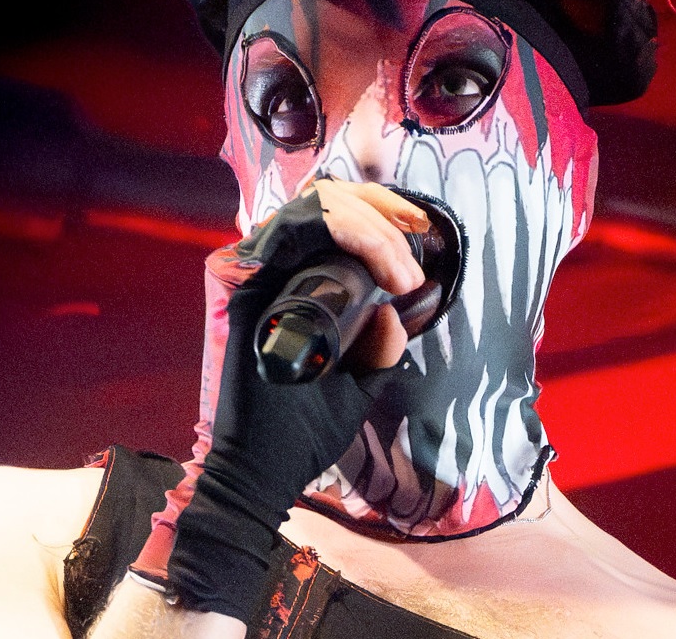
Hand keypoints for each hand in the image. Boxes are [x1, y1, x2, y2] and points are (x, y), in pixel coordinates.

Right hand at [130, 179, 427, 621]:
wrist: (265, 473)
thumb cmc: (303, 433)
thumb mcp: (359, 383)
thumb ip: (378, 347)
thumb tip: (395, 309)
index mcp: (300, 289)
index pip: (336, 224)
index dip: (382, 215)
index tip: (424, 236)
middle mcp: (277, 275)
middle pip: (329, 202)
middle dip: (383, 212)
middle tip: (416, 250)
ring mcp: (261, 277)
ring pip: (316, 207)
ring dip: (370, 225)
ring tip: (403, 272)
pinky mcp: (250, 287)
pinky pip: (293, 230)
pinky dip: (341, 229)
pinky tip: (379, 260)